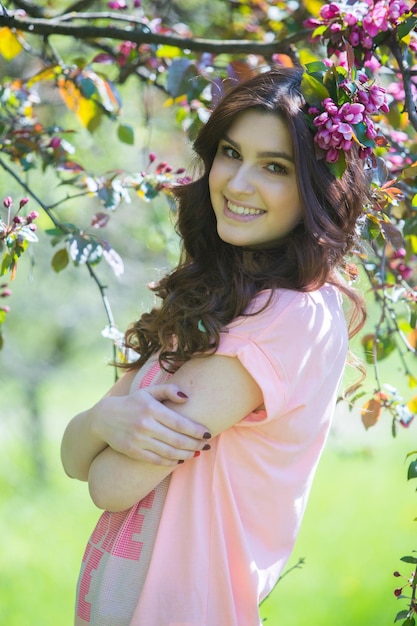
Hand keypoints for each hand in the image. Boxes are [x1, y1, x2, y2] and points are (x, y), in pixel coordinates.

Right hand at [90, 383, 211, 465]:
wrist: (104, 418)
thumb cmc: (132, 403)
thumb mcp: (148, 392)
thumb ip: (169, 390)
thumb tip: (187, 398)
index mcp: (151, 409)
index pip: (179, 422)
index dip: (196, 430)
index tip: (207, 433)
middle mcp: (145, 425)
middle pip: (177, 439)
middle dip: (195, 444)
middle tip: (207, 445)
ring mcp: (139, 440)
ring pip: (169, 452)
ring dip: (186, 454)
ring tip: (197, 453)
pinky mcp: (134, 452)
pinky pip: (157, 460)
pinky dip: (171, 462)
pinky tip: (180, 459)